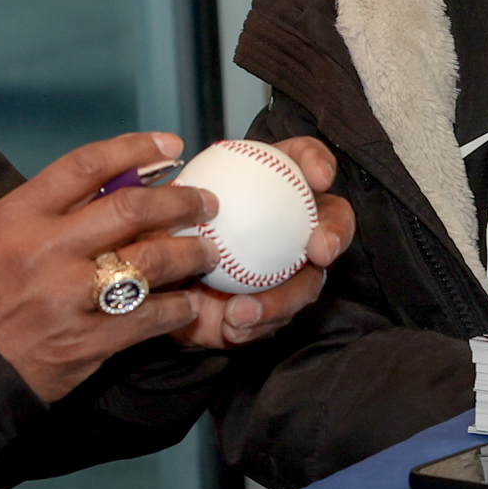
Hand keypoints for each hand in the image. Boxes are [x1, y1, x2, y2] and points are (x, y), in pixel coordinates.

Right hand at [0, 132, 223, 401]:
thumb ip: (48, 207)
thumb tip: (116, 182)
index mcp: (18, 217)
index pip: (86, 166)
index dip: (135, 149)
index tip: (171, 146)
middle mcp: (46, 251)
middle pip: (130, 209)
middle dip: (179, 202)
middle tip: (205, 202)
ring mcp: (69, 298)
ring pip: (150, 263)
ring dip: (189, 253)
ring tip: (206, 251)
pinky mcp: (86, 341)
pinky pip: (148, 318)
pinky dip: (175, 307)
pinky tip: (187, 301)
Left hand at [169, 137, 354, 350]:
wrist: (152, 286)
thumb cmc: (159, 231)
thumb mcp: (159, 211)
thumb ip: (172, 204)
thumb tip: (179, 199)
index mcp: (270, 185)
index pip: (306, 161)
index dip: (319, 162)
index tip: (318, 176)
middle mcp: (291, 224)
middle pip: (332, 222)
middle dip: (335, 232)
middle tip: (319, 248)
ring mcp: (288, 269)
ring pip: (308, 282)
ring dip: (283, 298)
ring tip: (243, 311)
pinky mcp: (274, 308)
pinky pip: (277, 319)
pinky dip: (257, 325)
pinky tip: (234, 328)